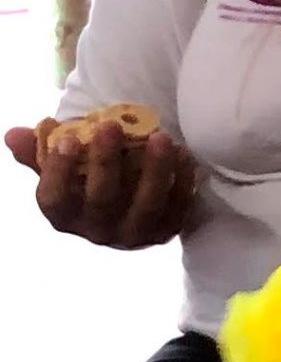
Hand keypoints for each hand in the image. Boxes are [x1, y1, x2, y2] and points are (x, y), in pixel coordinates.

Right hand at [6, 119, 195, 247]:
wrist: (129, 205)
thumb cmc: (88, 179)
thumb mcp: (62, 167)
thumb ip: (39, 152)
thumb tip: (13, 134)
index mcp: (65, 216)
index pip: (55, 200)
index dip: (58, 171)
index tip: (68, 138)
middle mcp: (97, 231)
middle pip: (101, 199)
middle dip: (106, 162)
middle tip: (111, 126)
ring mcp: (134, 235)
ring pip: (145, 205)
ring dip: (154, 170)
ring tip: (159, 137)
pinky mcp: (166, 231)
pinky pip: (178, 208)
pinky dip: (181, 181)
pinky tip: (182, 154)